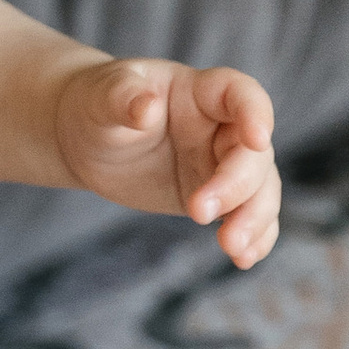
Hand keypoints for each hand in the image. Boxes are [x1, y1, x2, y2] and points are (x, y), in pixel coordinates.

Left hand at [54, 58, 280, 266]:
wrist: (88, 140)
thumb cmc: (98, 105)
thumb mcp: (102, 96)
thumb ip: (123, 98)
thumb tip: (146, 107)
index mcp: (200, 91)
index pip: (240, 93)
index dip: (256, 113)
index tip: (257, 140)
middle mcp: (221, 126)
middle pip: (252, 153)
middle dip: (237, 186)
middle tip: (198, 215)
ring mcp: (221, 162)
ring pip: (260, 189)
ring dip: (254, 219)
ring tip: (232, 249)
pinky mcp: (217, 196)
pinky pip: (248, 214)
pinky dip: (255, 236)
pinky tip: (244, 258)